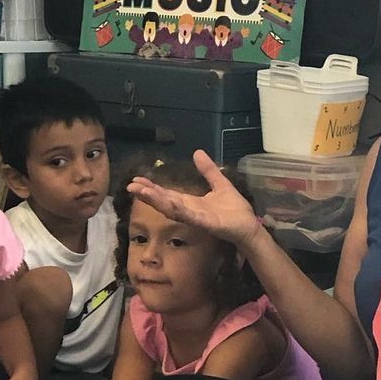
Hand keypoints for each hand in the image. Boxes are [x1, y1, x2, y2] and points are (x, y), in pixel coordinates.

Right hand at [127, 149, 262, 250]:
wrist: (250, 227)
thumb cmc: (236, 210)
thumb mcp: (220, 184)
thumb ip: (209, 171)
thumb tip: (197, 152)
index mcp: (192, 202)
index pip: (168, 194)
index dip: (153, 187)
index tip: (137, 179)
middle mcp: (190, 211)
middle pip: (165, 202)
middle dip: (148, 194)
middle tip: (130, 186)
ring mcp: (197, 218)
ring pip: (172, 210)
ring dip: (157, 201)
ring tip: (142, 192)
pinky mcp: (207, 224)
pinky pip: (190, 217)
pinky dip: (179, 211)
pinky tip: (169, 203)